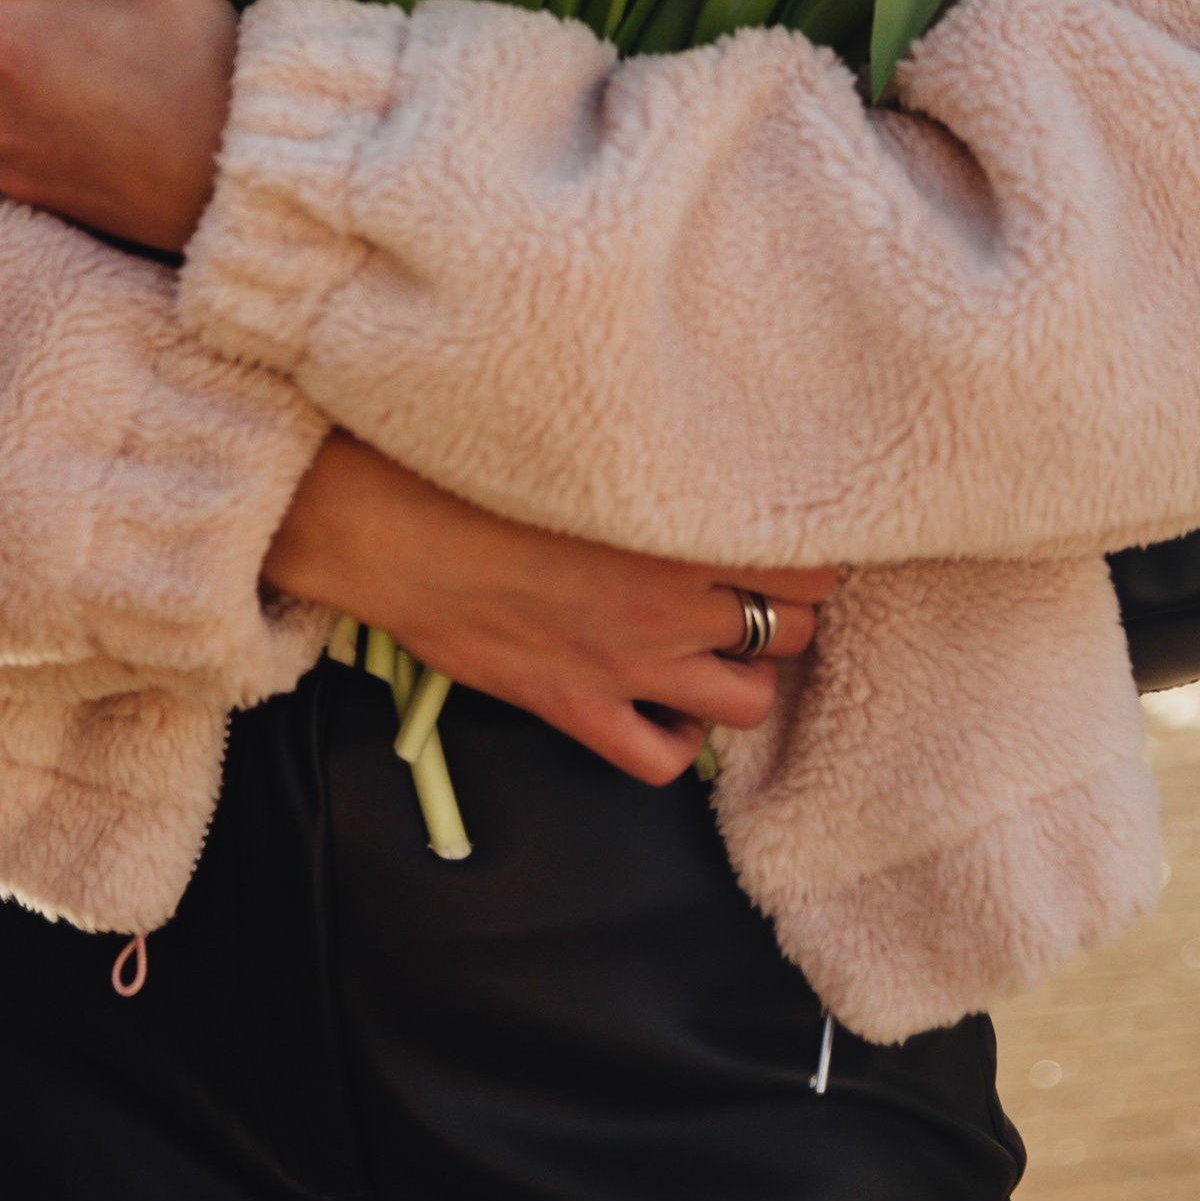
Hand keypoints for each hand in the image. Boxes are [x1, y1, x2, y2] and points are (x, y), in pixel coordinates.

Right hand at [265, 433, 835, 786]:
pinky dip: (675, 743)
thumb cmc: (478, 463)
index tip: (788, 542)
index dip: (808, 554)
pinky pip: (663, 760)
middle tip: (752, 591)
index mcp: (681, 522)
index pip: (808, 557)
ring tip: (716, 651)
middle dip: (783, 614)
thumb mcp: (591, 440)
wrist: (391, 525)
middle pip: (792, 629)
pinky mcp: (578, 708)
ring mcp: (630, 663)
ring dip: (743, 679)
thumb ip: (661, 455)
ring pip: (749, 703)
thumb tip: (705, 453)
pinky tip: (660, 708)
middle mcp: (673, 599)